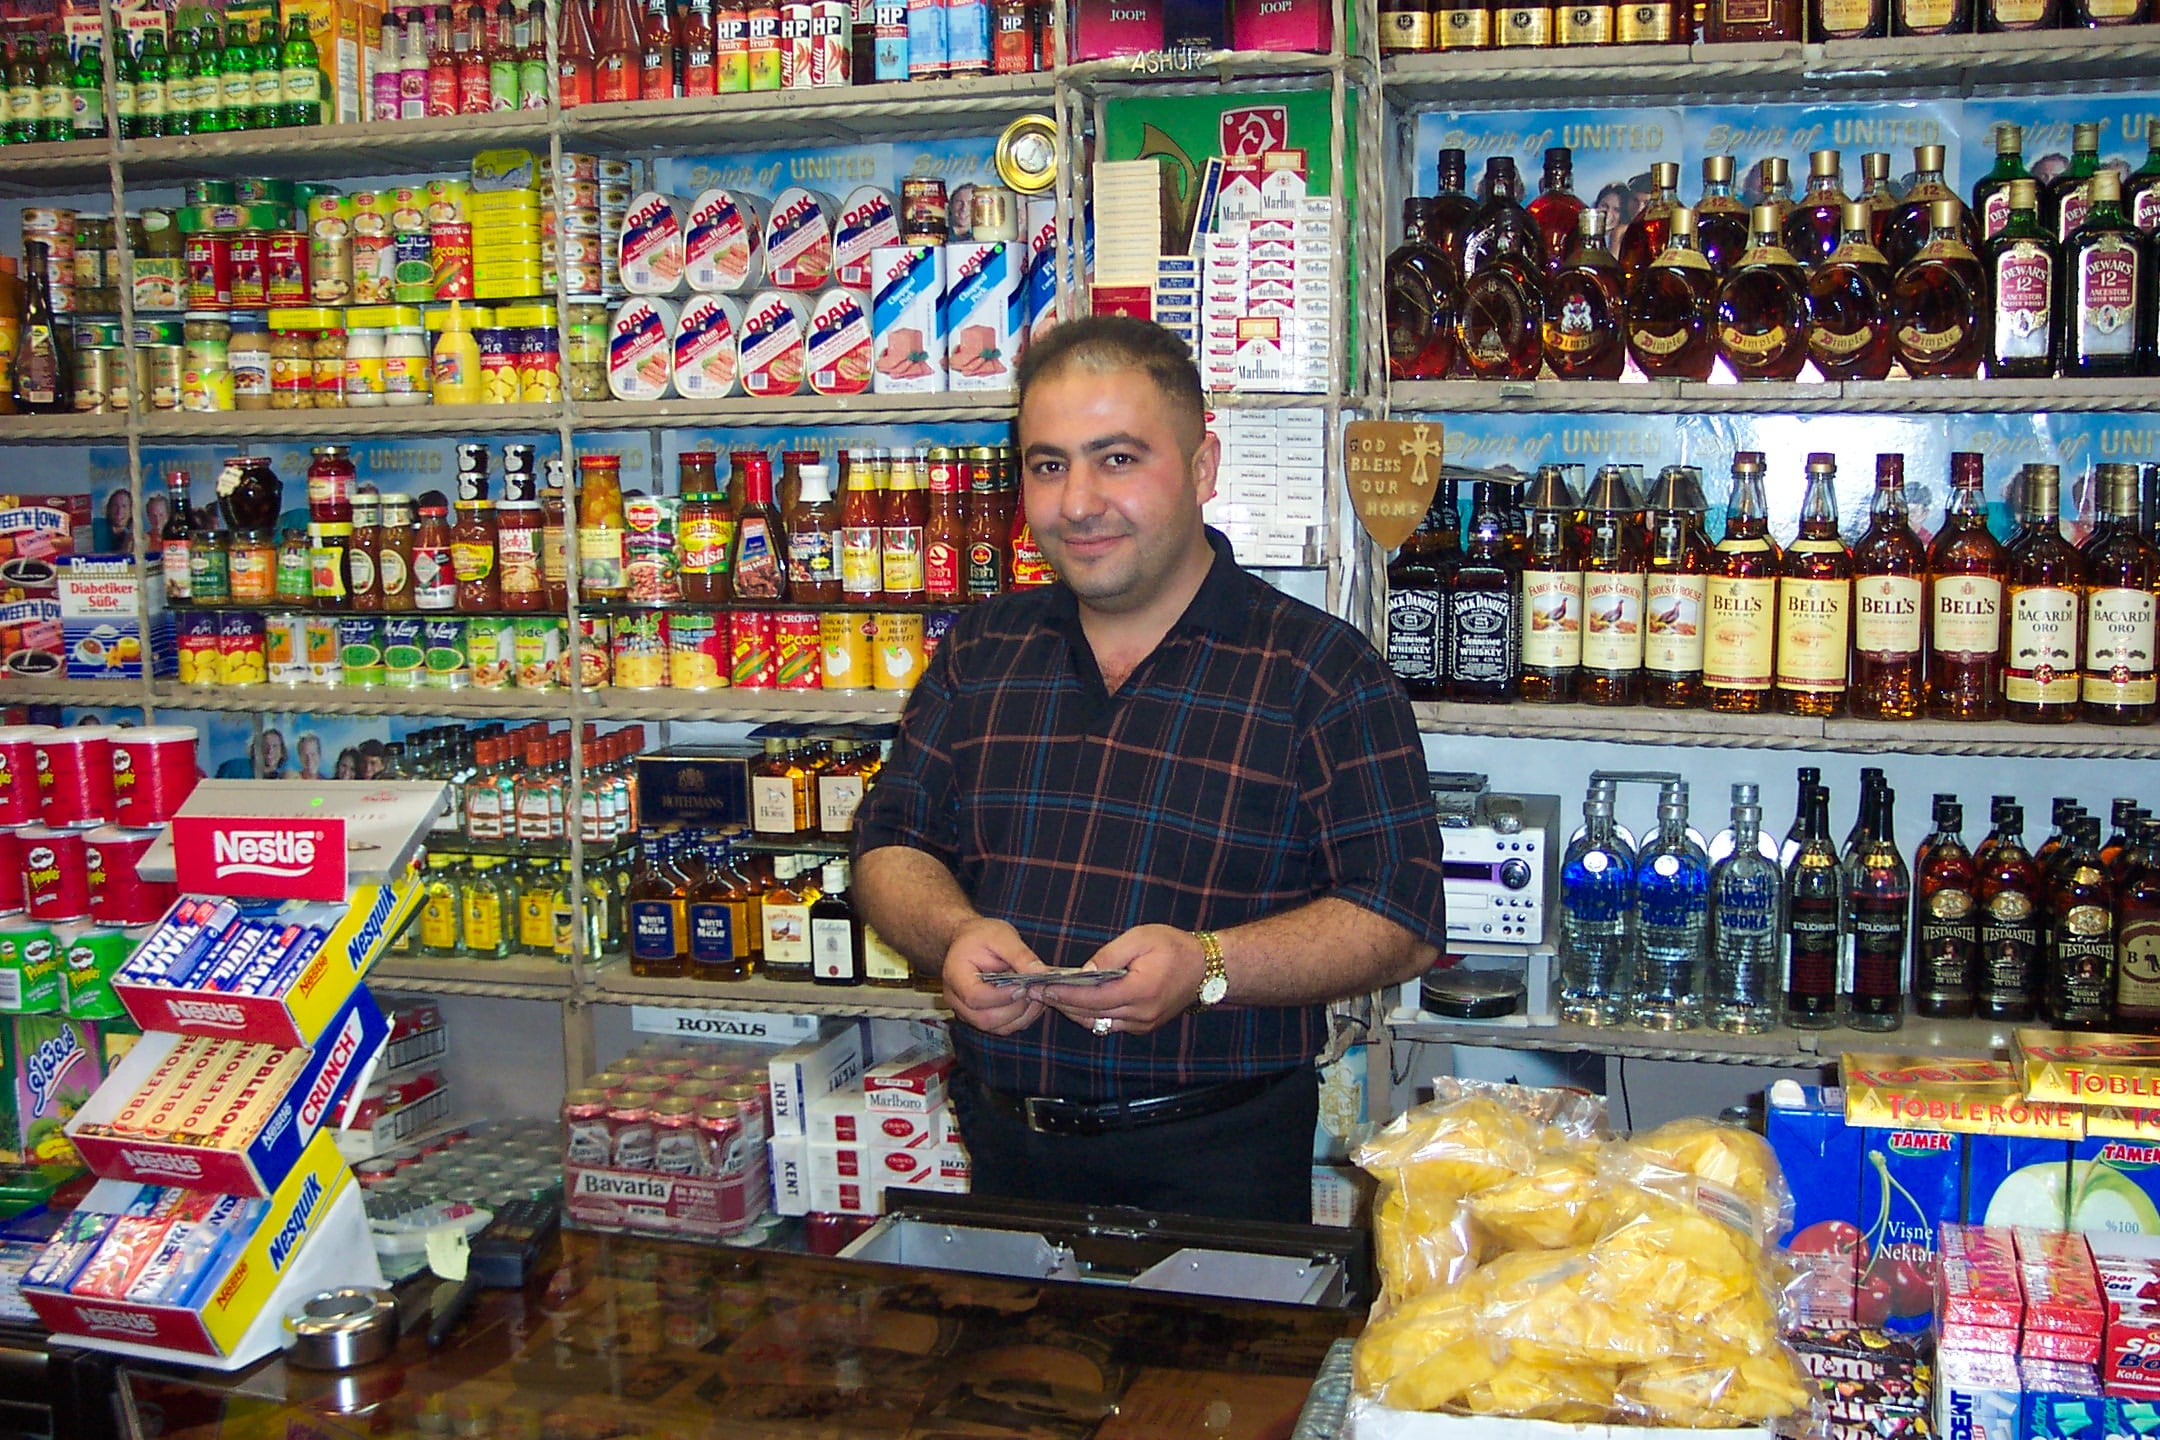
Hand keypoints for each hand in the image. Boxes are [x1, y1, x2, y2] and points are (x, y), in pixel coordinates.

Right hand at [943, 917, 1050, 1035]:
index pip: (975, 997)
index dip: (1002, 996)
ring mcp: (966, 1011)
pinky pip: (1001, 1028)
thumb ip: (1020, 955)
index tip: (1023, 986)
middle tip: (1034, 990)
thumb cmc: (981, 936)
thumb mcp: (1002, 936)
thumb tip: (1042, 974)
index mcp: (955, 974)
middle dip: (1016, 1008)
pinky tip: (1030, 1001)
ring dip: (1022, 1015)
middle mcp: (955, 999)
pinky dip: (1021, 1019)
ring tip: (1035, 993)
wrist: (969, 941)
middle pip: (985, 1019)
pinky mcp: (980, 1017)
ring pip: (996, 1028)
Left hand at [1046, 925, 1208, 1037]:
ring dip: (1074, 1011)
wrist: (1207, 968)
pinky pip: (1110, 1025)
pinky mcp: (1144, 1026)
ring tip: (1052, 996)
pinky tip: (1077, 1002)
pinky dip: (1091, 1015)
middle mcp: (1140, 1014)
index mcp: (1139, 991)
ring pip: (1098, 1023)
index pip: (1091, 997)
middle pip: (1090, 1014)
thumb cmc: (1175, 947)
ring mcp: (1143, 1024)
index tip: (1041, 986)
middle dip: (1062, 1003)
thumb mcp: (1141, 938)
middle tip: (1036, 991)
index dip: (1063, 993)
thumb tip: (1084, 970)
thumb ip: (1110, 956)